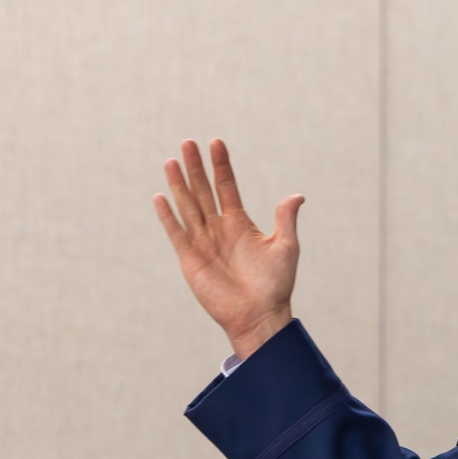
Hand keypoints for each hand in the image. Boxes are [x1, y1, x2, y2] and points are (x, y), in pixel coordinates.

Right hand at [154, 139, 302, 359]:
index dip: (221, 165)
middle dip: (196, 167)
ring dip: (179, 185)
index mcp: (240, 224)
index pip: (227, 187)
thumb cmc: (275, 285)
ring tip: (171, 161)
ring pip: (188, 206)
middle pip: (204, 191)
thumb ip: (285, 219)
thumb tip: (297, 195)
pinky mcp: (190, 259)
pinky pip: (176, 233)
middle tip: (187, 142)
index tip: (215, 142)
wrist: (259, 316)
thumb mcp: (285, 247)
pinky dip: (168, 216)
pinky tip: (160, 197)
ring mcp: (203, 242)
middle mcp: (219, 229)